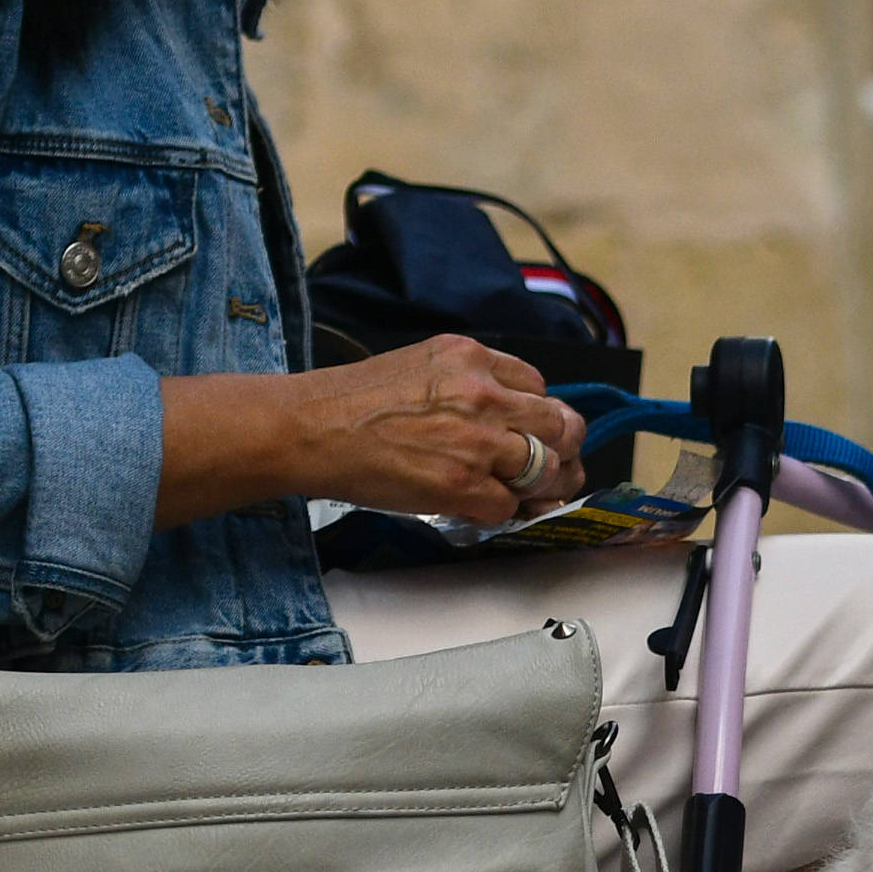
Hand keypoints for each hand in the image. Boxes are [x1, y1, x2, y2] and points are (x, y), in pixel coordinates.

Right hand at [290, 335, 584, 524]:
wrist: (310, 428)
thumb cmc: (353, 401)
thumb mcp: (422, 364)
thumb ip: (470, 383)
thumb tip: (506, 419)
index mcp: (473, 358)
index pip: (538, 386)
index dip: (539, 414)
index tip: (533, 432)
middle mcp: (484, 393)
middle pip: (559, 424)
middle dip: (561, 449)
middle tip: (554, 468)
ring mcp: (476, 440)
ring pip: (546, 468)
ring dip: (541, 487)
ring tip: (528, 494)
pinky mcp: (462, 484)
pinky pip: (508, 506)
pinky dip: (499, 513)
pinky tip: (479, 507)